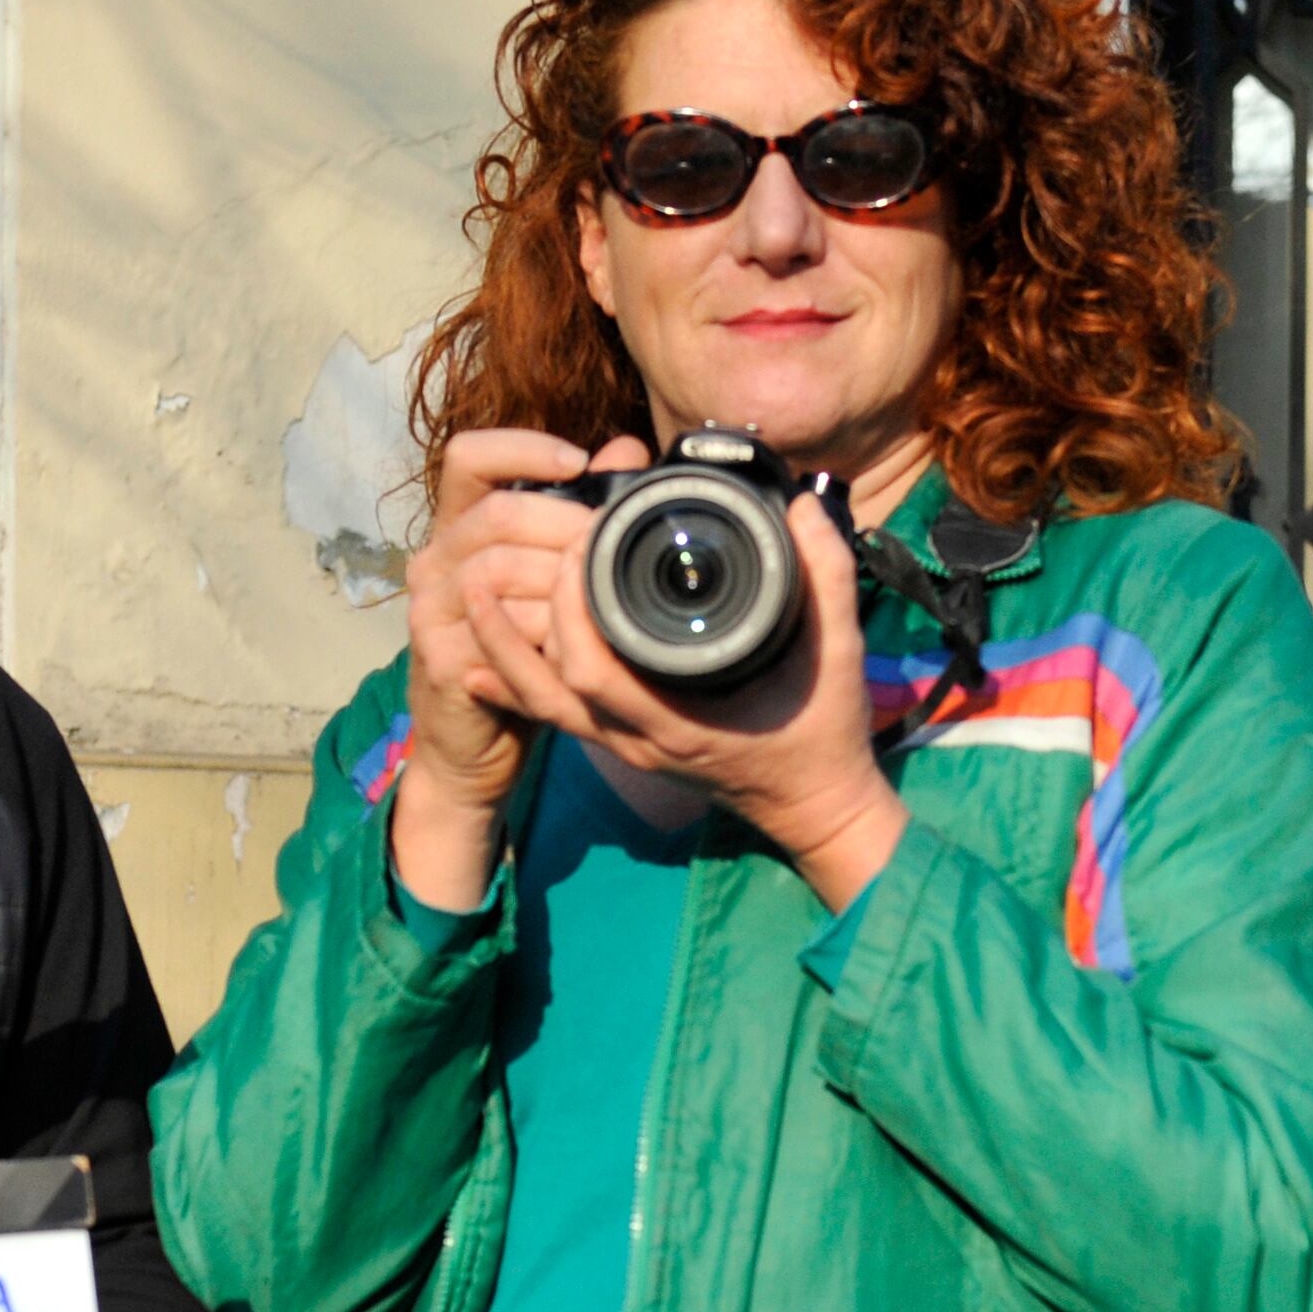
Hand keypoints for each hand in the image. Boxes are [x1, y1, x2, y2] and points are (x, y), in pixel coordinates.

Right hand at [389, 428, 600, 908]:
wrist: (478, 742)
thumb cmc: (522, 652)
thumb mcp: (551, 577)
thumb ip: (579, 511)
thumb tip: (628, 450)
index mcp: (457, 529)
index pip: (469, 457)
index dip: (522, 448)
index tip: (579, 462)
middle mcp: (433, 562)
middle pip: (497, 514)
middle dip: (564, 524)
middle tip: (611, 545)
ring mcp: (429, 612)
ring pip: (499, 570)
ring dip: (561, 583)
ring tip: (603, 596)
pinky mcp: (441, 659)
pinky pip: (501, 632)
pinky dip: (548, 634)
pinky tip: (579, 640)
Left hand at [455, 476, 908, 910]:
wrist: (816, 805)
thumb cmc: (824, 731)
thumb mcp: (838, 651)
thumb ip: (825, 576)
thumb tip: (804, 506)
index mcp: (681, 719)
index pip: (596, 667)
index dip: (571, 606)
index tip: (576, 543)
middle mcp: (640, 737)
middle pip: (552, 682)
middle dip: (529, 614)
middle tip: (529, 548)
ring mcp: (627, 746)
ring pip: (541, 703)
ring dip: (502, 649)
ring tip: (474, 592)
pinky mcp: (625, 745)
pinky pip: (554, 717)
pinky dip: (514, 687)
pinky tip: (480, 661)